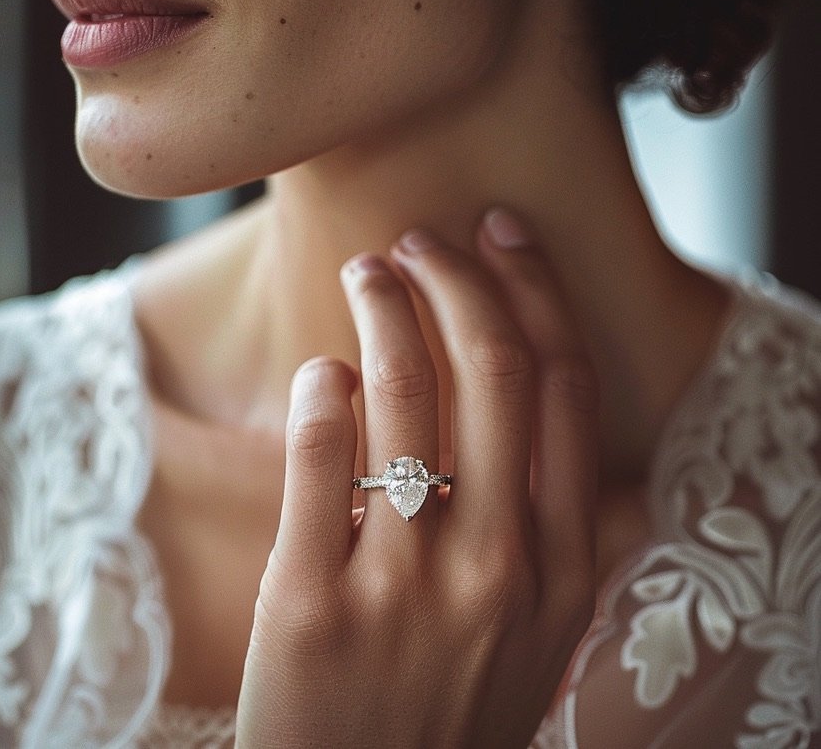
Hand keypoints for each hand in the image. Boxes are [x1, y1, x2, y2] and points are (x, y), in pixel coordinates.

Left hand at [235, 207, 598, 747]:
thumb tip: (624, 479)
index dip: (535, 290)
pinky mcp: (311, 598)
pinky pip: (318, 450)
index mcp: (563, 565)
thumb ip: (580, 551)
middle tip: (422, 240)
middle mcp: (498, 563)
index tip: (502, 234)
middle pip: (493, 366)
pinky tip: (321, 371)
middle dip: (457, 275)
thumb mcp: (546, 642)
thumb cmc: (450, 709)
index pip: (564, 387)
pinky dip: (319, 386)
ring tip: (366, 271)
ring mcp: (404, 582)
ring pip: (402, 388)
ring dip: (384, 304)